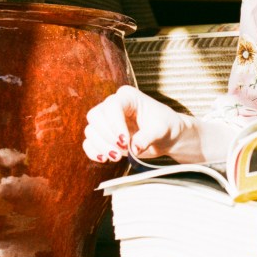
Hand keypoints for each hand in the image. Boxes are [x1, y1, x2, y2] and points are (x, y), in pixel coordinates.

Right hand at [81, 85, 197, 162]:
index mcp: (128, 97)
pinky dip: (94, 152)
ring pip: (91, 130)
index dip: (114, 124)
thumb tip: (134, 148)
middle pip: (95, 116)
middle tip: (123, 150)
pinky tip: (105, 158)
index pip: (112, 106)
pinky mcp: (104, 135)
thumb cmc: (166, 127)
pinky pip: (89, 143)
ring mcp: (106, 120)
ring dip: (102, 146)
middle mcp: (113, 105)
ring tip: (118, 157)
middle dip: (107, 136)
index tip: (125, 141)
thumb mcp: (161, 130)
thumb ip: (147, 137)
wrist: (167, 138)